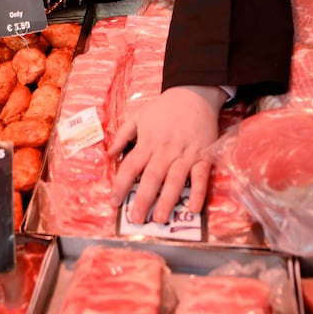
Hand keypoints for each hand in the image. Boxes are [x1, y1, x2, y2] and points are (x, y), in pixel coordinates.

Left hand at [108, 85, 225, 223]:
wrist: (193, 94)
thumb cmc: (163, 108)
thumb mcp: (138, 116)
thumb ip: (122, 136)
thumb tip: (109, 155)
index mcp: (147, 142)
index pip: (131, 166)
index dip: (121, 185)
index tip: (114, 201)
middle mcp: (165, 151)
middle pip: (151, 178)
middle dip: (143, 200)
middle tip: (136, 219)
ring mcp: (185, 155)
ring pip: (175, 181)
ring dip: (167, 201)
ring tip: (159, 219)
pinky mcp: (203, 156)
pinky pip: (201, 177)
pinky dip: (198, 192)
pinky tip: (193, 208)